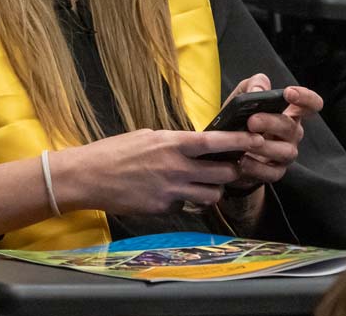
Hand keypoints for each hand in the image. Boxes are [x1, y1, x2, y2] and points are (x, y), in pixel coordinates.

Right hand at [50, 127, 264, 215]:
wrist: (89, 176)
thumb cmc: (115, 151)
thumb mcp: (147, 136)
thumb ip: (173, 142)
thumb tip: (192, 145)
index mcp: (171, 143)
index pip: (215, 142)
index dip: (240, 140)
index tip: (256, 139)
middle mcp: (175, 167)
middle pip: (223, 173)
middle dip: (232, 171)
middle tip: (232, 167)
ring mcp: (170, 191)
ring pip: (211, 195)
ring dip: (213, 190)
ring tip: (204, 184)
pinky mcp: (163, 209)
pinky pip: (186, 206)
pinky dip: (185, 201)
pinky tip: (170, 193)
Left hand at [224, 74, 322, 192]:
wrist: (226, 148)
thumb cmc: (240, 118)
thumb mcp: (242, 94)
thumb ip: (253, 85)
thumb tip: (258, 90)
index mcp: (289, 112)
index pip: (310, 104)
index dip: (306, 97)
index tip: (289, 93)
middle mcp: (292, 133)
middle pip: (292, 127)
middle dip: (271, 123)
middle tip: (251, 121)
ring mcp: (286, 153)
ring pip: (285, 152)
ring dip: (264, 147)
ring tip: (245, 143)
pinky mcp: (275, 172)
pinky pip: (272, 173)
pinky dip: (256, 167)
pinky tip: (242, 161)